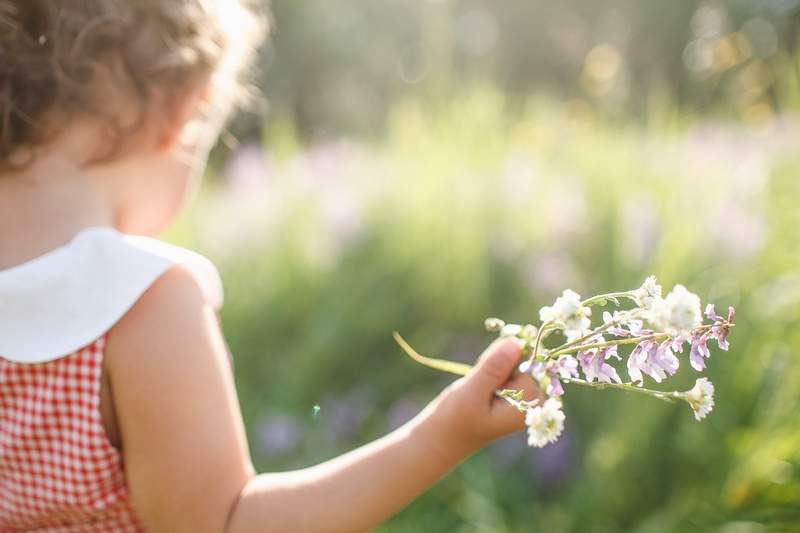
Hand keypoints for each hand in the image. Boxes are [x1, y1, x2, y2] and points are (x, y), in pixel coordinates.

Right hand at [413, 338, 542, 463]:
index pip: (527, 363)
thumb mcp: (472, 392)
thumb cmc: (455, 420)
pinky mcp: (512, 394)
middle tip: (477, 388)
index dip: (502, 362)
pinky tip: (478, 389)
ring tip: (476, 391)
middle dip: (497, 364)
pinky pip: (505, 368)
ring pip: (512, 361)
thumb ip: (494, 368)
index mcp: (529, 406)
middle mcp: (532, 403)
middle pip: (522, 361)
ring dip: (491, 368)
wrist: (441, 439)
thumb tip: (516, 343)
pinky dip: (489, 371)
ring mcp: (523, 399)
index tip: (483, 380)